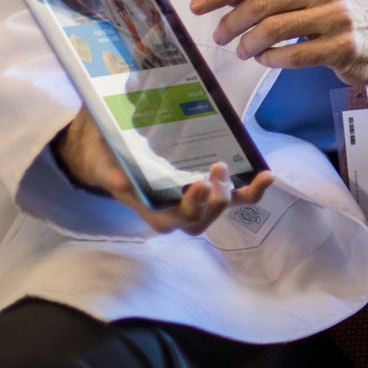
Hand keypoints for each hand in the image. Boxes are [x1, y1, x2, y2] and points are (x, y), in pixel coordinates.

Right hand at [54, 109, 274, 233]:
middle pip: (195, 221)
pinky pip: (232, 196)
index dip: (184, 209)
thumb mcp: (100, 148)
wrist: (103, 146)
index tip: (196, 184)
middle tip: (216, 168)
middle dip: (210, 200)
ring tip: (241, 171)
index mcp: (142, 200)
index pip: (164, 220)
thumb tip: (122, 169)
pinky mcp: (206, 185)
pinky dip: (251, 190)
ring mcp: (189, 197)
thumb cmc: (103, 148)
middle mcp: (168, 204)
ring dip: (234, 196)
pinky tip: (266, 174)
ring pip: (215, 212)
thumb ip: (108, 155)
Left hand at [193, 0, 367, 108]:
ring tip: (243, 52)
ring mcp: (336, 14)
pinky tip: (266, 59)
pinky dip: (272, 59)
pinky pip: (294, 55)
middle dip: (231, 23)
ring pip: (274, 29)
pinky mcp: (343, 45)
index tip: (197, 5)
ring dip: (249, 44)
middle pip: (261, 3)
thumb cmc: (335, 11)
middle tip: (220, 37)